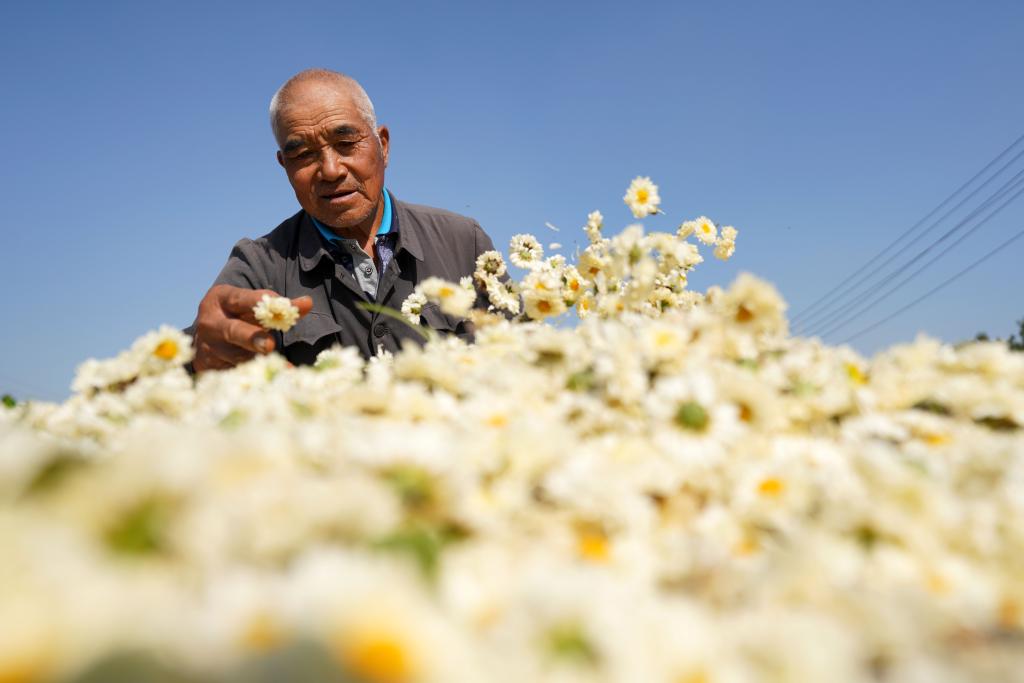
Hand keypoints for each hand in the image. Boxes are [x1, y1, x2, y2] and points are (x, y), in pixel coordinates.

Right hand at [192, 285, 312, 371]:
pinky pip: (234, 373)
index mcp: (220, 299)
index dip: (259, 303)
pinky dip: (254, 378)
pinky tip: (271, 384)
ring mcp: (208, 347)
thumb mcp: (253, 307)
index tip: (279, 307)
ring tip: (283, 369)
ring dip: (260, 362)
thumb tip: (307, 303)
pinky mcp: (210, 368)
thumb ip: (279, 306)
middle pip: (233, 330)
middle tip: (269, 345)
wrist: (207, 338)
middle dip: (252, 338)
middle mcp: (211, 323)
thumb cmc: (238, 316)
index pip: (241, 299)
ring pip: (236, 356)